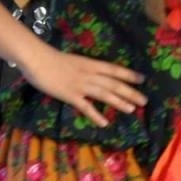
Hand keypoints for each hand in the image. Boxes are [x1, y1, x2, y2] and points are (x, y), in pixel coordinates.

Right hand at [20, 45, 146, 126]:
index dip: (129, 74)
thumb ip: (84, 68)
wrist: (36, 58)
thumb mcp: (73, 60)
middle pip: (114, 83)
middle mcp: (89, 74)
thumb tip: (93, 74)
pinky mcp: (70, 95)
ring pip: (104, 94)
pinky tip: (104, 123)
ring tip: (132, 110)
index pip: (114, 69)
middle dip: (130, 92)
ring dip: (119, 102)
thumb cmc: (51, 58)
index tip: (143, 79)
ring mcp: (80, 85)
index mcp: (90, 63)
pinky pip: (86, 107)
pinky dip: (96, 115)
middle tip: (144, 101)